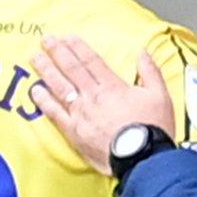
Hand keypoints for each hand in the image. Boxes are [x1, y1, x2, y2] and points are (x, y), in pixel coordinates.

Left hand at [30, 36, 174, 175]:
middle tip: (46, 40)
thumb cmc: (152, 130)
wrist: (143, 159)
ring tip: (36, 58)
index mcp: (113, 86)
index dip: (78, 47)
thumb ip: (150, 72)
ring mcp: (81, 114)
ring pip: (59, 87)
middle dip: (58, 52)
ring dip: (46, 70)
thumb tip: (143, 53)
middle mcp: (93, 97)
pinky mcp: (74, 132)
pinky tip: (35, 91)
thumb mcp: (160, 95)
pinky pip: (54, 113)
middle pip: (72, 69)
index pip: (91, 61)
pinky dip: (44, 101)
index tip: (68, 38)